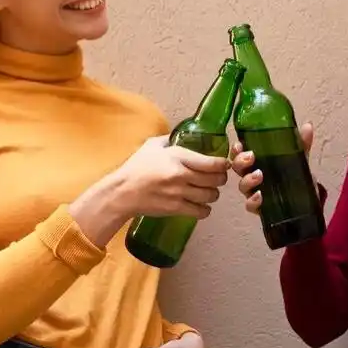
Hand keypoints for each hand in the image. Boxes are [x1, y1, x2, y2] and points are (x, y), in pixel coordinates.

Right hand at [116, 136, 231, 218]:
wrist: (122, 192)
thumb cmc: (136, 167)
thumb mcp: (152, 146)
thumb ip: (170, 140)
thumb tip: (183, 136)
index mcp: (178, 157)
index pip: (212, 162)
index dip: (223, 164)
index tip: (224, 164)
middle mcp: (181, 175)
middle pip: (215, 179)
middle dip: (220, 179)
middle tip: (217, 178)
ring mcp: (179, 193)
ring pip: (211, 196)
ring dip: (213, 194)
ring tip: (208, 191)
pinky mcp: (175, 208)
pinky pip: (201, 211)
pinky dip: (205, 209)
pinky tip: (201, 205)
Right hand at [229, 122, 313, 214]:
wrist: (306, 201)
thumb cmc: (295, 176)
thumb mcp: (299, 158)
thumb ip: (301, 144)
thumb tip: (308, 126)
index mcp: (257, 162)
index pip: (240, 153)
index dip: (236, 149)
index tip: (240, 144)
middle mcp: (252, 176)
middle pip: (237, 168)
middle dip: (240, 161)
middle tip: (251, 157)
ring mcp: (254, 192)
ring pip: (242, 186)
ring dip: (248, 180)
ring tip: (259, 175)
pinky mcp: (260, 208)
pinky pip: (250, 205)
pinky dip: (253, 201)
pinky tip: (260, 196)